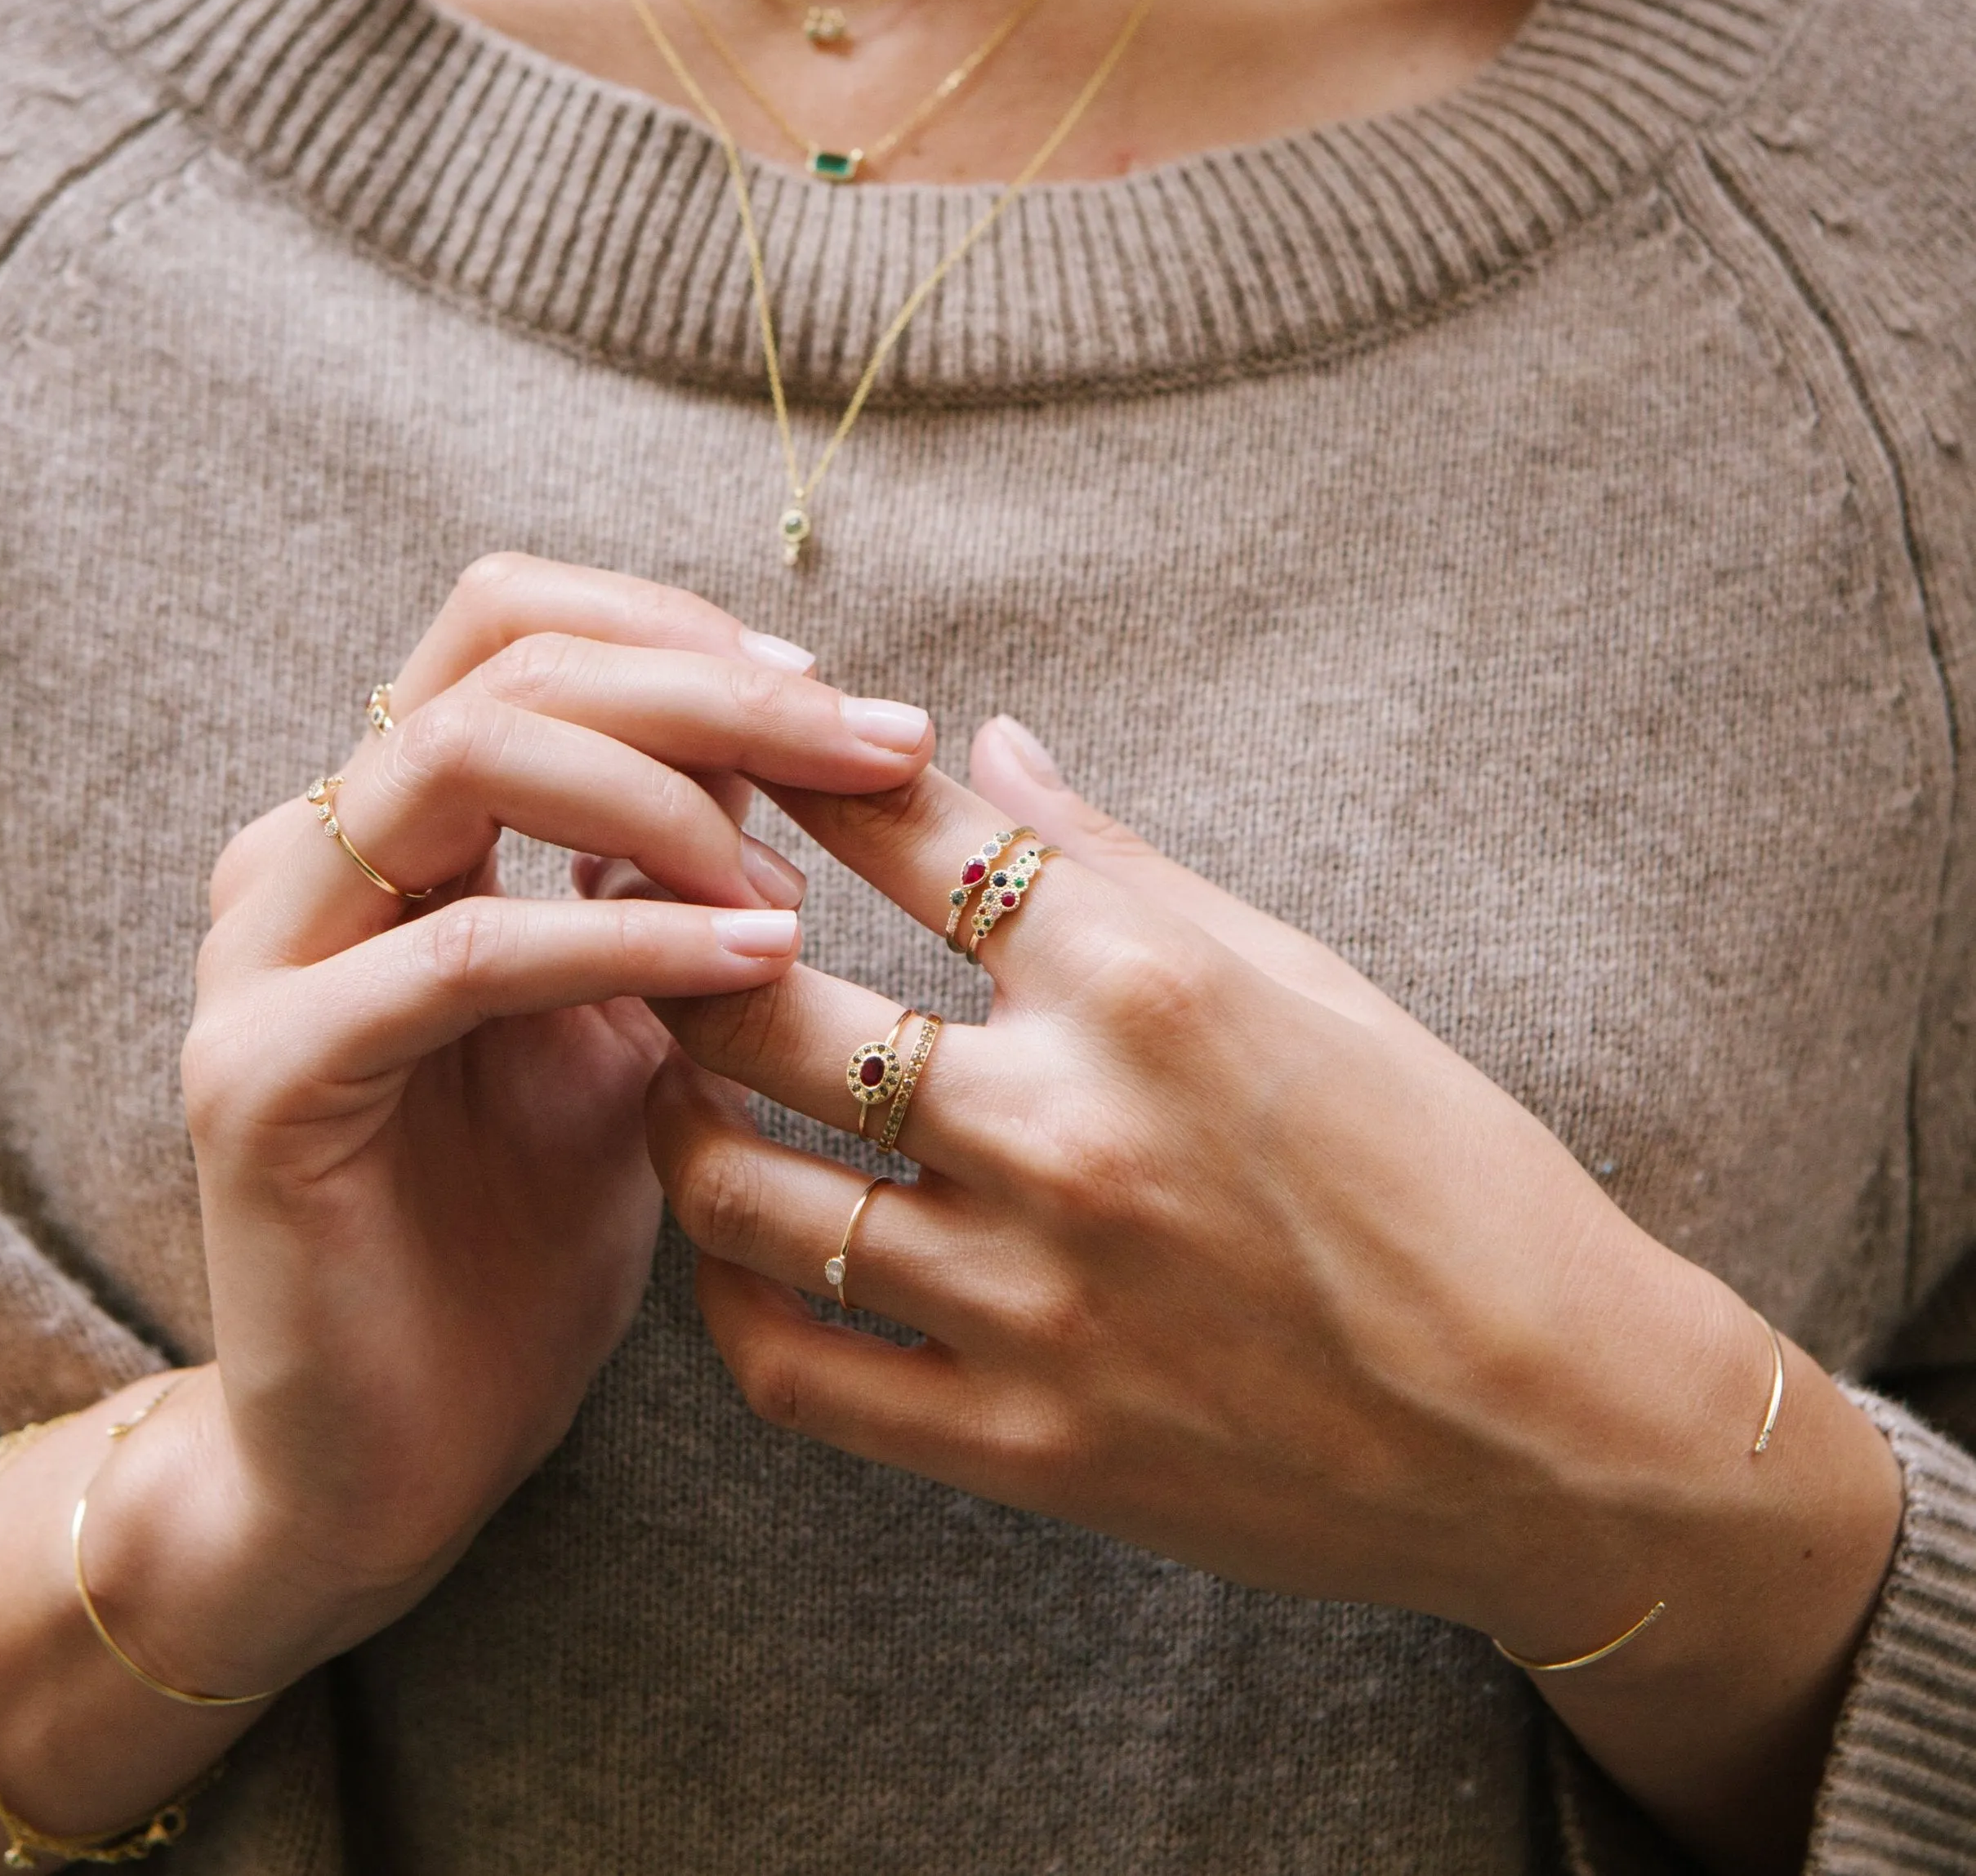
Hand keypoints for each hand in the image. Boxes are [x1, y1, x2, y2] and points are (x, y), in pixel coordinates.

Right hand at [93, 557, 936, 1691]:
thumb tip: (788, 758)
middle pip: (504, 667)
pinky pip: (461, 955)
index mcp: (385, 829)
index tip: (839, 700)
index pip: (515, 630)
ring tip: (802, 886)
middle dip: (712, 690)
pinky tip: (757, 964)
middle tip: (875, 744)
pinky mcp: (262, 1077)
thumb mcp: (627, 1027)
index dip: (680, 635)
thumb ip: (671, 886)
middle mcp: (303, 858)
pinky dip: (622, 938)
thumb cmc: (520, 1233)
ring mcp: (264, 956)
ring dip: (668, 794)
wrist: (394, 1456)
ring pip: (463, 762)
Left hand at [648, 717, 1902, 1874]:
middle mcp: (1071, 1131)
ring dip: (678, 1115)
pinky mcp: (1025, 1445)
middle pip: (766, 1004)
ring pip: (743, 1191)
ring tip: (676, 1072)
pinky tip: (736, 1244)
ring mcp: (1036, 1301)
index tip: (733, 760)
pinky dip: (731, 1300)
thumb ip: (1122, 859)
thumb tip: (992, 746)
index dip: (788, 775)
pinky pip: (795, 1372)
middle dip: (674, 939)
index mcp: (1148, 984)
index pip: (903, 832)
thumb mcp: (1302, 975)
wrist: (1550, 1423)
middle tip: (640, 911)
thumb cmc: (1443, 1169)